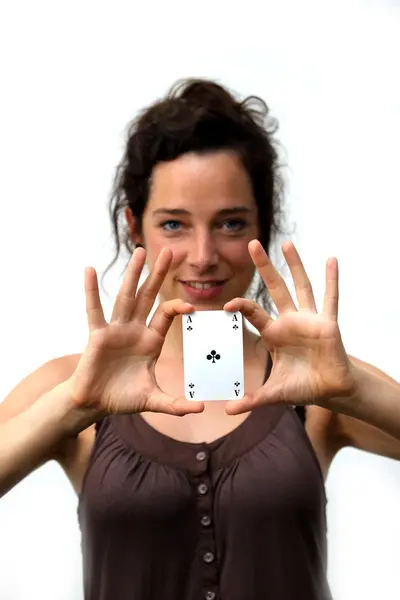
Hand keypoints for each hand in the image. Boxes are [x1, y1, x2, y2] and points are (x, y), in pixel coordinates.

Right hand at [69, 247, 203, 416]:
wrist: (96, 403)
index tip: (192, 307)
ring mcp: (116, 329)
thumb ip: (175, 404)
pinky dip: (92, 290)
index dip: (177, 307)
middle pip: (149, 296)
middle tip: (170, 251)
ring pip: (126, 296)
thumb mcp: (153, 400)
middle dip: (158, 274)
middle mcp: (135, 329)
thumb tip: (200, 409)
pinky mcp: (97, 334)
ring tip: (140, 251)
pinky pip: (94, 310)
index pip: (166, 315)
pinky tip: (90, 270)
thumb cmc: (123, 398)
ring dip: (132, 274)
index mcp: (151, 340)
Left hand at [224, 240, 356, 414]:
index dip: (240, 306)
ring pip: (300, 286)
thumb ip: (252, 399)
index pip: (253, 312)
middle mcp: (289, 320)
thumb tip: (226, 410)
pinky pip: (330, 298)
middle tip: (251, 244)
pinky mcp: (328, 323)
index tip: (226, 305)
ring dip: (295, 264)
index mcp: (274, 333)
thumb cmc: (302, 386)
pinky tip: (331, 260)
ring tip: (287, 243)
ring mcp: (309, 319)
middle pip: (274, 287)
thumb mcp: (274, 393)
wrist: (330, 391)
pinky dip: (332, 279)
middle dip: (264, 267)